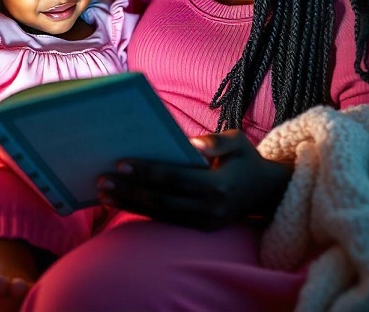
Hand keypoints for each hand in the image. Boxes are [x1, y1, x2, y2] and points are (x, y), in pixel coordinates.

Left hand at [97, 130, 292, 230]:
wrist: (267, 192)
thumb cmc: (247, 159)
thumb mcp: (238, 142)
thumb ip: (216, 141)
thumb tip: (191, 144)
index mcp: (217, 184)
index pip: (173, 178)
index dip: (146, 171)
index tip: (120, 163)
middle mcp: (208, 208)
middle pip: (160, 200)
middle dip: (129, 190)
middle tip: (101, 181)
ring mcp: (203, 221)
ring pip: (159, 214)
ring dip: (129, 204)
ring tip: (103, 195)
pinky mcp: (199, 227)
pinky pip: (165, 220)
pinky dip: (141, 211)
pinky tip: (122, 202)